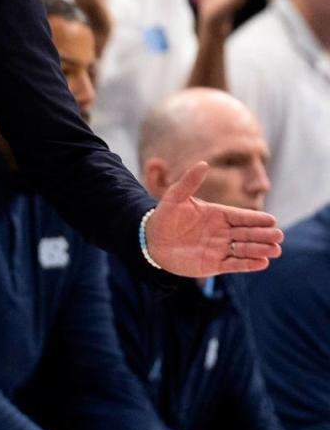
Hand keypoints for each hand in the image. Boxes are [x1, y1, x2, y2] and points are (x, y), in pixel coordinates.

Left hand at [145, 162, 281, 275]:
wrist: (150, 241)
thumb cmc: (163, 217)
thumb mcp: (174, 197)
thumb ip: (189, 182)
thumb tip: (203, 164)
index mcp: (218, 214)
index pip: (242, 216)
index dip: (256, 219)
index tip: (272, 220)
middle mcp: (222, 231)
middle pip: (247, 233)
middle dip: (263, 235)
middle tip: (279, 236)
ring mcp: (219, 248)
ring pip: (244, 249)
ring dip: (259, 250)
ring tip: (275, 250)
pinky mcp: (213, 265)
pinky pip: (233, 265)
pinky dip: (248, 265)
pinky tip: (262, 264)